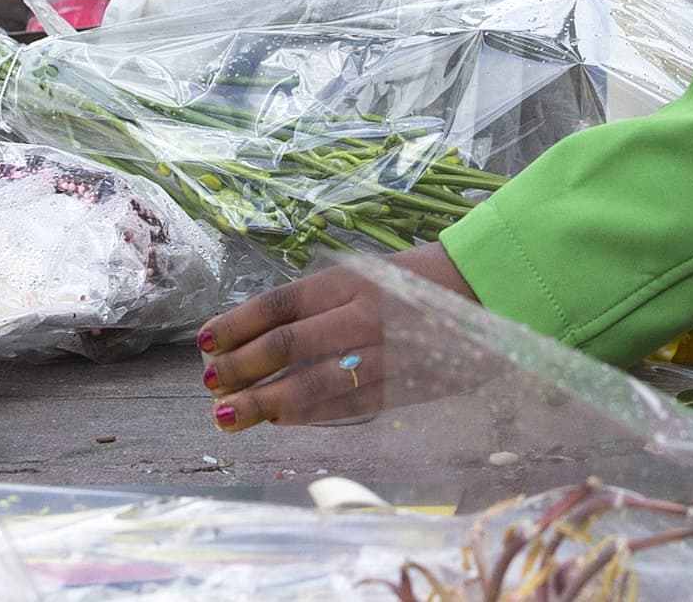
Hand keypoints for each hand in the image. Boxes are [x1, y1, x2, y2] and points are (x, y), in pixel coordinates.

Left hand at [200, 244, 473, 430]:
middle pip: (287, 347)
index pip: (279, 305)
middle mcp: (361, 316)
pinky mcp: (400, 387)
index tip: (204, 340)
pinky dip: (307, 416)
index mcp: (350, 280)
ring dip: (263, 402)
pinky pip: (344, 407)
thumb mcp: (367, 272)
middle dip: (240, 367)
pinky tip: (279, 420)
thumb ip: (321, 299)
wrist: (489, 293)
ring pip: (310, 385)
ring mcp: (381, 356)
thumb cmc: (417, 280)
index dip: (237, 324)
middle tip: (209, 383)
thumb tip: (261, 330)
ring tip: (228, 415)